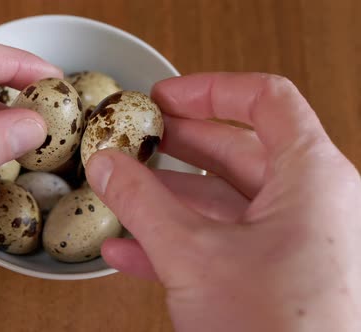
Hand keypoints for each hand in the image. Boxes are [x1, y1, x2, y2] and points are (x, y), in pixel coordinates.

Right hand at [86, 73, 360, 330]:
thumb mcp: (193, 256)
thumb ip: (143, 203)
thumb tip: (107, 165)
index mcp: (312, 179)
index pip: (266, 101)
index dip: (210, 90)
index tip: (165, 97)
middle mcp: (312, 206)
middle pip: (238, 150)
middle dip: (178, 145)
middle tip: (136, 139)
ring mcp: (295, 246)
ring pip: (224, 204)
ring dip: (168, 199)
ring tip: (121, 192)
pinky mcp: (276, 281)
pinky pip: (224, 246)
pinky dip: (178, 242)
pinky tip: (129, 250)